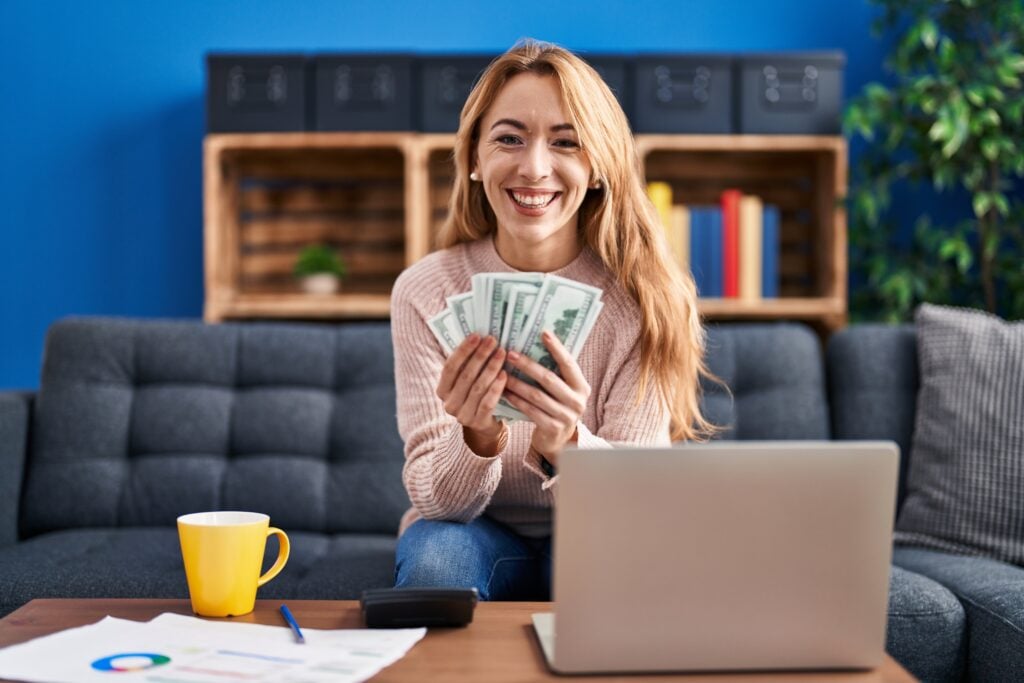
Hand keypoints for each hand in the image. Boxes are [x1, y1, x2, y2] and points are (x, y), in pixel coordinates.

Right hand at [436, 334, 507, 447]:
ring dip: (490, 368)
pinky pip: (488, 402)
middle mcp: (449, 404)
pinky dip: (496, 387)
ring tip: (502, 353)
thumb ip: (467, 364)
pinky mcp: (478, 423)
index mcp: (442, 390)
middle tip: (493, 340)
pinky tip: (504, 374)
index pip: (450, 367)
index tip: (476, 335)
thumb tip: (479, 337)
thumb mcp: (466, 382)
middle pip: (465, 375)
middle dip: (480, 355)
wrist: (484, 426)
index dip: (463, 350)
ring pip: (477, 388)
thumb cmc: (475, 395)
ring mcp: (462, 415)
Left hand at [503, 331, 589, 464]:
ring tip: (502, 373)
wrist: (558, 440)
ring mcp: (567, 416)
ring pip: (537, 396)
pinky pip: (531, 411)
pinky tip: (505, 392)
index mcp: (581, 386)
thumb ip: (556, 373)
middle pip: (549, 379)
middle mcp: (578, 401)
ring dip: (518, 383)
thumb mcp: (563, 390)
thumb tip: (539, 342)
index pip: (569, 363)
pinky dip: (517, 401)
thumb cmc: (557, 406)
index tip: (543, 333)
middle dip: (528, 365)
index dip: (557, 348)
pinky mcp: (553, 428)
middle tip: (510, 354)